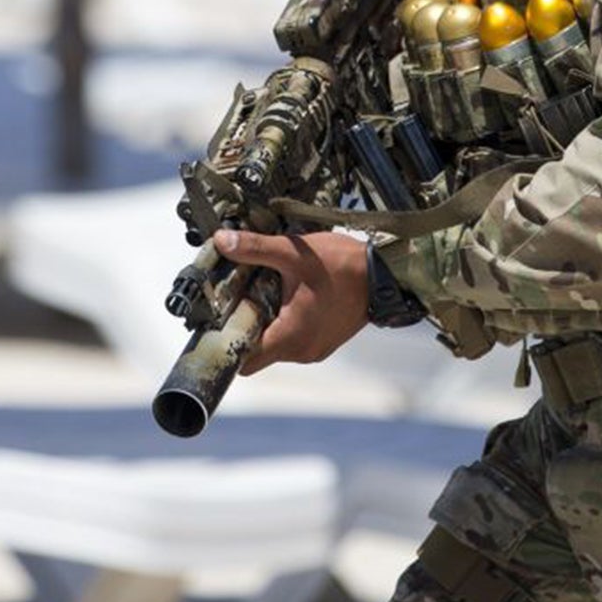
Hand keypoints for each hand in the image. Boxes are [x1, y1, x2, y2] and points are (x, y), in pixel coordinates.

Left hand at [212, 228, 369, 374]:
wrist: (385, 274)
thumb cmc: (342, 266)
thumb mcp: (293, 253)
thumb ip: (254, 248)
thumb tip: (221, 240)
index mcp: (290, 338)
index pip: (243, 361)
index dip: (226, 342)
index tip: (217, 319)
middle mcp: (300, 352)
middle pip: (256, 351)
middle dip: (244, 325)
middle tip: (237, 295)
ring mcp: (314, 349)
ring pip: (274, 344)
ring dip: (265, 321)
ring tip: (263, 290)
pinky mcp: (322, 341)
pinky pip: (292, 338)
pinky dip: (282, 322)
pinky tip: (284, 295)